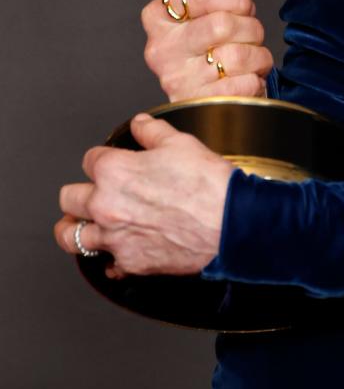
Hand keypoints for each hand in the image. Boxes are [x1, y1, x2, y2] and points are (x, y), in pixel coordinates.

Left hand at [54, 113, 232, 277]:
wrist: (230, 223)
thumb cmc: (208, 183)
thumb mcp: (180, 142)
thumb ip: (152, 131)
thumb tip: (141, 124)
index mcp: (114, 171)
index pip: (89, 159)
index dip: (103, 158)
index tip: (112, 162)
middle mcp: (106, 205)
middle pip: (69, 198)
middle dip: (80, 193)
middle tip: (93, 193)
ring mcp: (115, 237)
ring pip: (70, 236)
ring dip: (78, 228)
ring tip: (85, 225)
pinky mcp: (130, 263)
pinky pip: (106, 264)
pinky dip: (111, 258)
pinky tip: (120, 250)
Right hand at [141, 0, 283, 101]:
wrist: (211, 91)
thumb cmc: (214, 42)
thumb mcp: (225, 2)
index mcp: (159, 17)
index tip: (237, 5)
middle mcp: (161, 49)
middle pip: (223, 25)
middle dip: (249, 28)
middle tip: (245, 35)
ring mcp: (177, 80)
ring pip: (238, 56)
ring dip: (256, 56)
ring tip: (246, 58)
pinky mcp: (199, 105)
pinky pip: (244, 85)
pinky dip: (255, 80)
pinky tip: (242, 79)